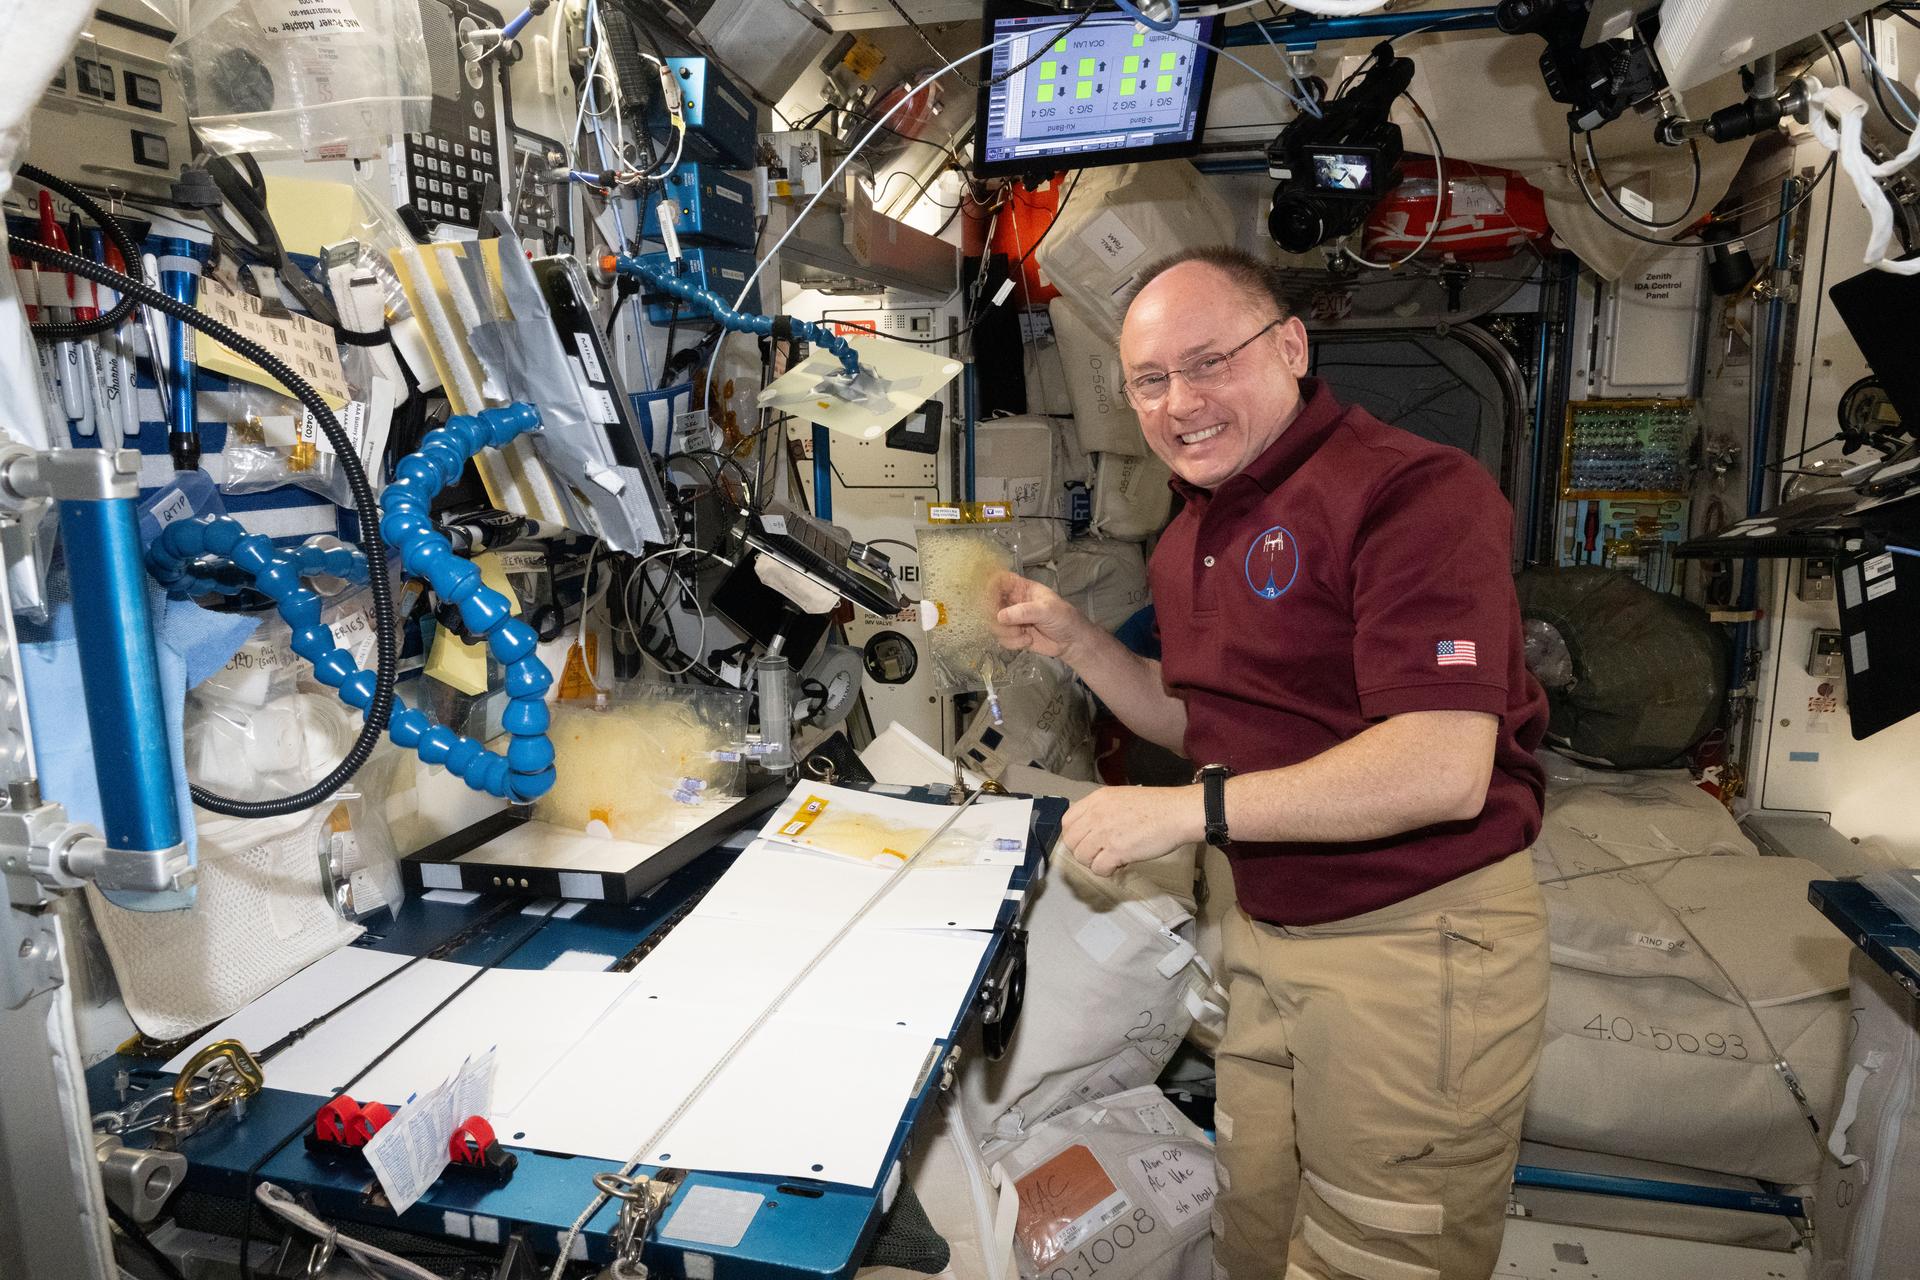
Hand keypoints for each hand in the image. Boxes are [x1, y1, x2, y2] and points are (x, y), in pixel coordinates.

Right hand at [992, 572, 1088, 661]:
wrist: (1072, 642)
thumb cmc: (1064, 618)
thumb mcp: (1048, 610)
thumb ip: (1025, 611)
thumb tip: (1000, 616)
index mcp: (1022, 588)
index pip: (999, 581)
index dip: (991, 587)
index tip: (992, 600)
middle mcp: (1013, 602)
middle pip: (991, 604)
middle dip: (997, 617)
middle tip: (1007, 624)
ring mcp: (1012, 619)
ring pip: (994, 624)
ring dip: (1006, 632)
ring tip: (1023, 634)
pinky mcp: (1013, 635)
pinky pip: (1001, 639)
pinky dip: (1012, 643)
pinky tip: (1027, 641)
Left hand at [1061, 785, 1202, 876]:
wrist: (1177, 813)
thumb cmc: (1157, 807)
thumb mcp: (1122, 798)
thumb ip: (1103, 810)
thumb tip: (1092, 829)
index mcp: (1097, 799)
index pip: (1067, 821)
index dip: (1074, 835)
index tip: (1085, 841)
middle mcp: (1096, 815)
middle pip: (1071, 841)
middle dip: (1083, 851)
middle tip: (1099, 853)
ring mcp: (1104, 833)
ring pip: (1082, 857)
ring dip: (1095, 862)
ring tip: (1111, 859)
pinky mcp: (1116, 851)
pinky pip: (1098, 869)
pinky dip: (1107, 871)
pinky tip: (1119, 865)